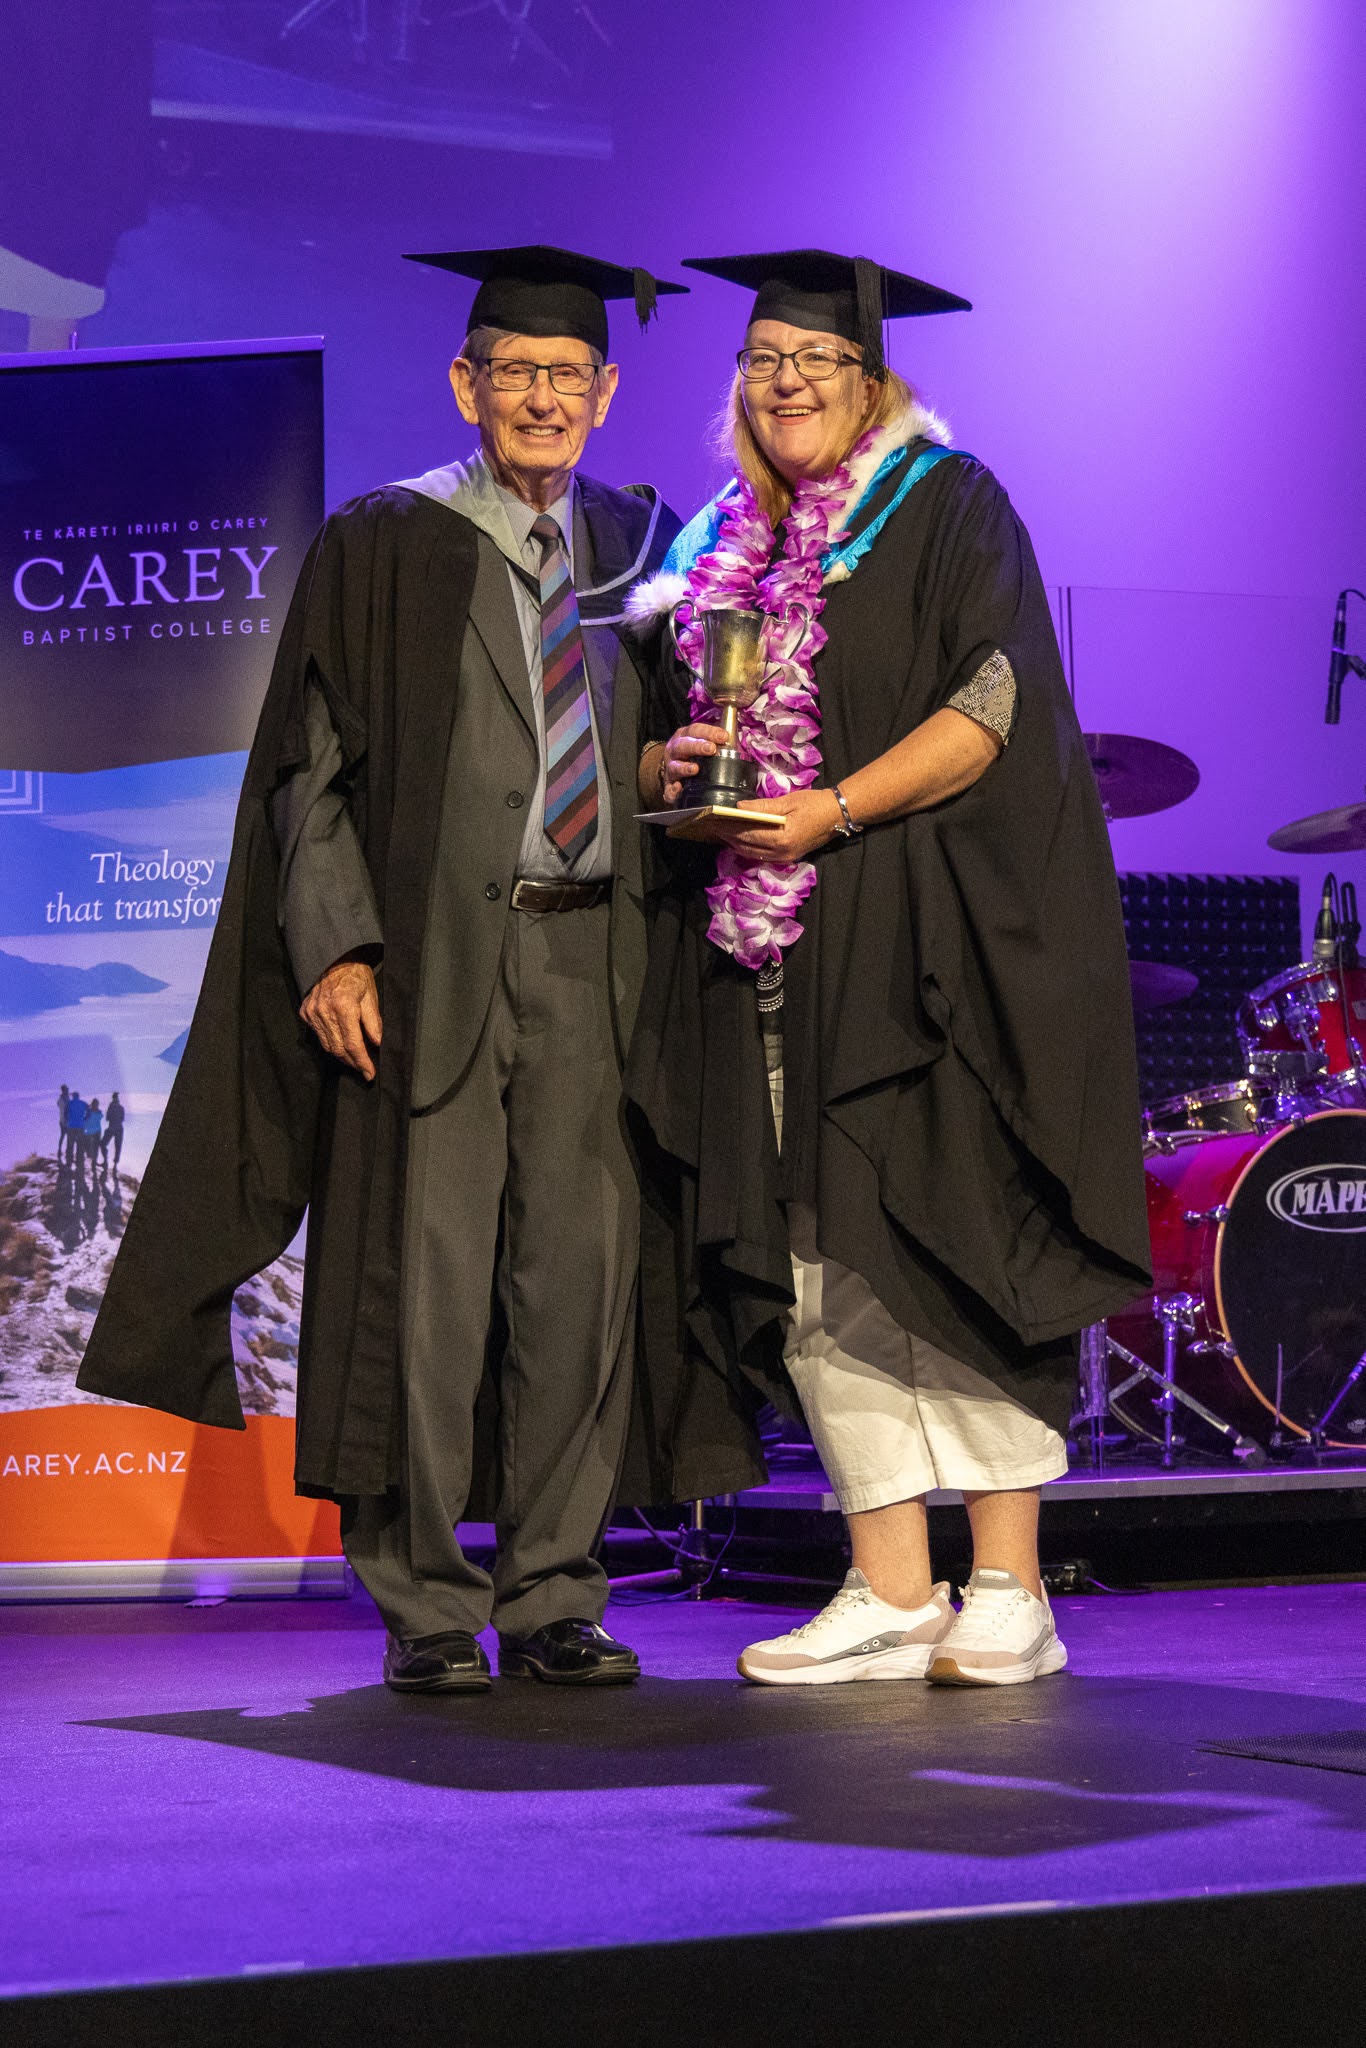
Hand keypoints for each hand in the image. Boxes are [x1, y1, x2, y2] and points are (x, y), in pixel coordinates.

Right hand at [300, 955, 382, 1079]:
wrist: (335, 959)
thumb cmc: (356, 976)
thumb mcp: (371, 996)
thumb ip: (373, 1022)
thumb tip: (377, 1044)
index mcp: (343, 1006)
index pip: (353, 1044)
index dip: (362, 1062)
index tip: (369, 1073)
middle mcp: (324, 1011)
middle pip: (338, 1049)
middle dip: (352, 1062)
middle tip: (364, 1069)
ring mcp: (312, 1012)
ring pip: (327, 1045)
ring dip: (341, 1055)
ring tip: (354, 1059)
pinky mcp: (305, 1012)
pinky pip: (318, 1035)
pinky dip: (330, 1042)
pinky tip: (340, 1042)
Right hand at [660, 722, 729, 804]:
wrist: (674, 770)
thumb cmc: (694, 755)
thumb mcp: (703, 743)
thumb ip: (718, 743)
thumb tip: (737, 744)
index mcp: (684, 736)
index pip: (695, 730)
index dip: (709, 732)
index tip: (723, 736)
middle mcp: (675, 750)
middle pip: (683, 745)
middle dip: (697, 746)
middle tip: (711, 749)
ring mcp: (670, 768)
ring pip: (674, 766)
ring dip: (684, 767)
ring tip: (695, 769)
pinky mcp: (668, 785)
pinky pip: (669, 789)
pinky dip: (673, 790)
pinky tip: (679, 788)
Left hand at [707, 787, 844, 861]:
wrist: (838, 815)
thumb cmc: (814, 804)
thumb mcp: (788, 801)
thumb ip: (762, 807)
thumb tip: (738, 807)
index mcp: (782, 839)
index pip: (747, 835)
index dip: (729, 828)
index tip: (713, 820)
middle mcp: (782, 854)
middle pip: (746, 847)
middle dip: (728, 836)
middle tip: (712, 825)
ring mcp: (785, 859)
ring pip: (752, 853)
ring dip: (736, 843)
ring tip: (722, 831)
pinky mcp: (787, 858)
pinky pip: (761, 855)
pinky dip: (748, 846)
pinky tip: (740, 837)